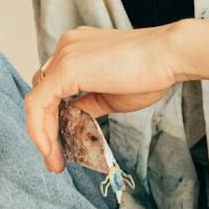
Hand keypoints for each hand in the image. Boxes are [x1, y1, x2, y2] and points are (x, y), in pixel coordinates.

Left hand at [23, 24, 185, 173]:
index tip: (60, 144)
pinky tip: (50, 150)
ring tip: (54, 162)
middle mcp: (66, 47)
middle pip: (43, 93)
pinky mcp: (66, 69)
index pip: (54, 85)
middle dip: (45, 128)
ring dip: (43, 135)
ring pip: (38, 100)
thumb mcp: (110, 95)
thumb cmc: (151, 72)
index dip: (52, 116)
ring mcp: (64, 55)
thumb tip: (73, 120)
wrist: (170, 56)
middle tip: (55, 159)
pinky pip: (38, 103)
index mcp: (77, 48)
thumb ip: (88, 103)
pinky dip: (39, 130)